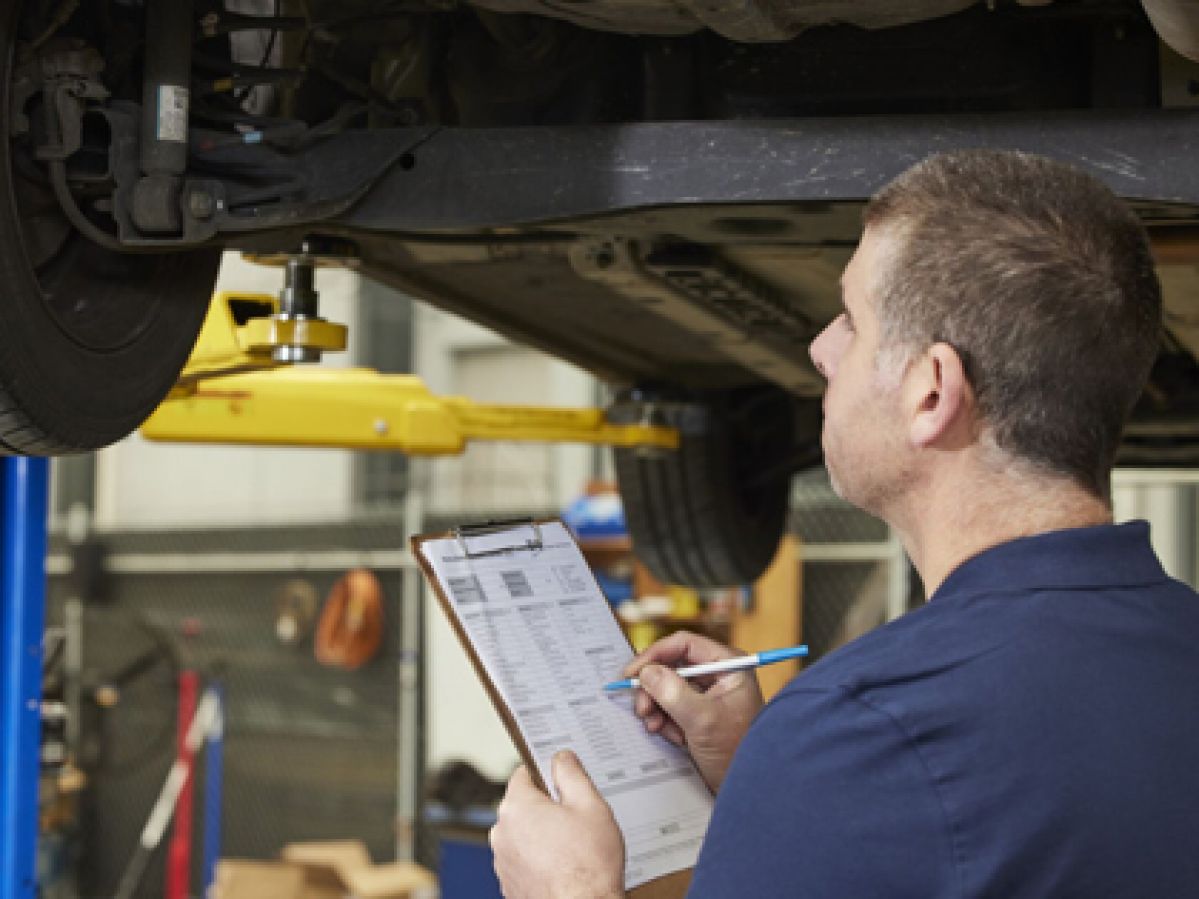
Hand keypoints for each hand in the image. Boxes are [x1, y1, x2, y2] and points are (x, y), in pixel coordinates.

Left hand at [490, 751, 625, 898]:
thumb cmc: (587, 867)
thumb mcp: (590, 806)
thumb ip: (572, 774)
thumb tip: (562, 758)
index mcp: (517, 807)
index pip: (524, 773)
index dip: (546, 773)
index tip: (562, 780)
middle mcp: (502, 833)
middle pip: (523, 805)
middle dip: (547, 808)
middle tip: (576, 819)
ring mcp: (503, 862)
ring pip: (523, 835)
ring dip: (543, 836)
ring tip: (573, 848)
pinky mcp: (510, 885)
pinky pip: (523, 860)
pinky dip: (539, 860)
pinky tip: (563, 867)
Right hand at [626, 631, 764, 791]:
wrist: (749, 786)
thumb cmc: (738, 752)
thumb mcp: (702, 720)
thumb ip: (673, 693)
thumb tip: (647, 672)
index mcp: (728, 665)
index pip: (684, 645)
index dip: (655, 655)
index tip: (632, 672)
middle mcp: (719, 674)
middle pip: (672, 666)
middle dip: (654, 689)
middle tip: (642, 709)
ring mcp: (709, 694)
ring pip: (668, 687)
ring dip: (657, 708)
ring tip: (657, 727)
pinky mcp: (700, 712)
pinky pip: (671, 706)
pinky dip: (665, 720)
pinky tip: (674, 737)